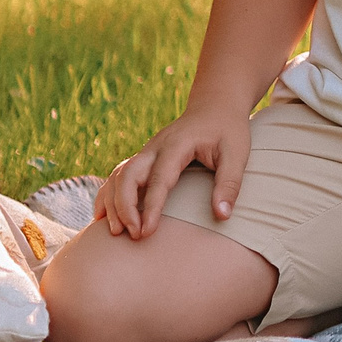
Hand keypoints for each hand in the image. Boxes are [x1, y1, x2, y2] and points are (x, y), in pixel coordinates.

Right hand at [94, 104, 252, 239]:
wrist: (215, 106)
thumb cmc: (228, 130)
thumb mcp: (237, 153)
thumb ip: (230, 183)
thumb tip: (222, 216)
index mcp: (177, 145)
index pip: (158, 179)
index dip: (150, 207)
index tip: (146, 232)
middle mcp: (154, 147)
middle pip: (127, 175)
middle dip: (124, 207)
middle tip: (134, 235)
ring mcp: (145, 152)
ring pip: (116, 176)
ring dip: (112, 204)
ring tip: (116, 232)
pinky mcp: (143, 158)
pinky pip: (116, 176)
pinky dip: (107, 195)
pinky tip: (103, 217)